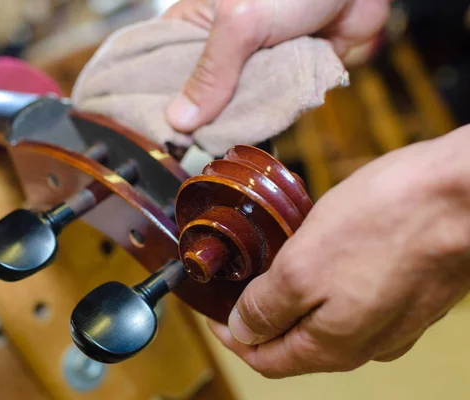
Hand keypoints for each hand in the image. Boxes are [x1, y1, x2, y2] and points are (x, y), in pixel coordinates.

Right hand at [163, 0, 390, 131]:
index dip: (151, 101)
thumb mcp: (240, 22)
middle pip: (195, 97)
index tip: (153, 135)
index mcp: (191, 26)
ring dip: (234, 122)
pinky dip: (266, 118)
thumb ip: (211, 72)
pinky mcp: (278, 77)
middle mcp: (216, 49)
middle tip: (192, 148)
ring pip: (230, 108)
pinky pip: (264, 108)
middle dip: (197, 122)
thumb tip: (179, 121)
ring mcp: (248, 65)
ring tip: (225, 142)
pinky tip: (259, 129)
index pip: (156, 69)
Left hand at [209, 125, 469, 377]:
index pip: (267, 360)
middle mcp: (366, 343)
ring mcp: (391, 320)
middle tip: (237, 290)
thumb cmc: (384, 224)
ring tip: (270, 269)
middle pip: (295, 344)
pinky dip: (323, 286)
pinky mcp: (406, 292)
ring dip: (291, 301)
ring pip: (323, 321)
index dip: (234, 339)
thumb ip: (269, 307)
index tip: (214, 315)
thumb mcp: (302, 267)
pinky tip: (316, 257)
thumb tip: (244, 332)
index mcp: (334, 346)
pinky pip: (350, 300)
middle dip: (260, 320)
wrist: (460, 193)